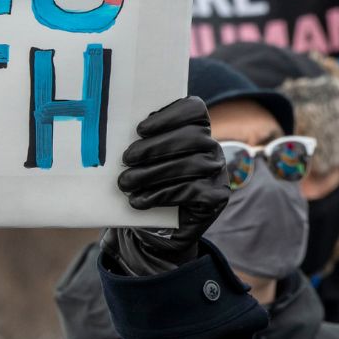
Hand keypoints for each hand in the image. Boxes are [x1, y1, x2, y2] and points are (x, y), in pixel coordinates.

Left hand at [102, 96, 227, 275]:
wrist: (160, 230)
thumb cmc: (149, 185)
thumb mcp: (144, 160)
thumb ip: (142, 140)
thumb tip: (120, 128)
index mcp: (197, 129)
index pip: (194, 109)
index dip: (169, 115)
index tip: (140, 129)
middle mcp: (212, 147)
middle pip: (191, 136)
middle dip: (155, 146)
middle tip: (126, 159)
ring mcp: (218, 172)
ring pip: (189, 165)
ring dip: (152, 173)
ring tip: (126, 183)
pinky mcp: (217, 196)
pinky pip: (192, 190)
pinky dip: (161, 194)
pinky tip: (140, 200)